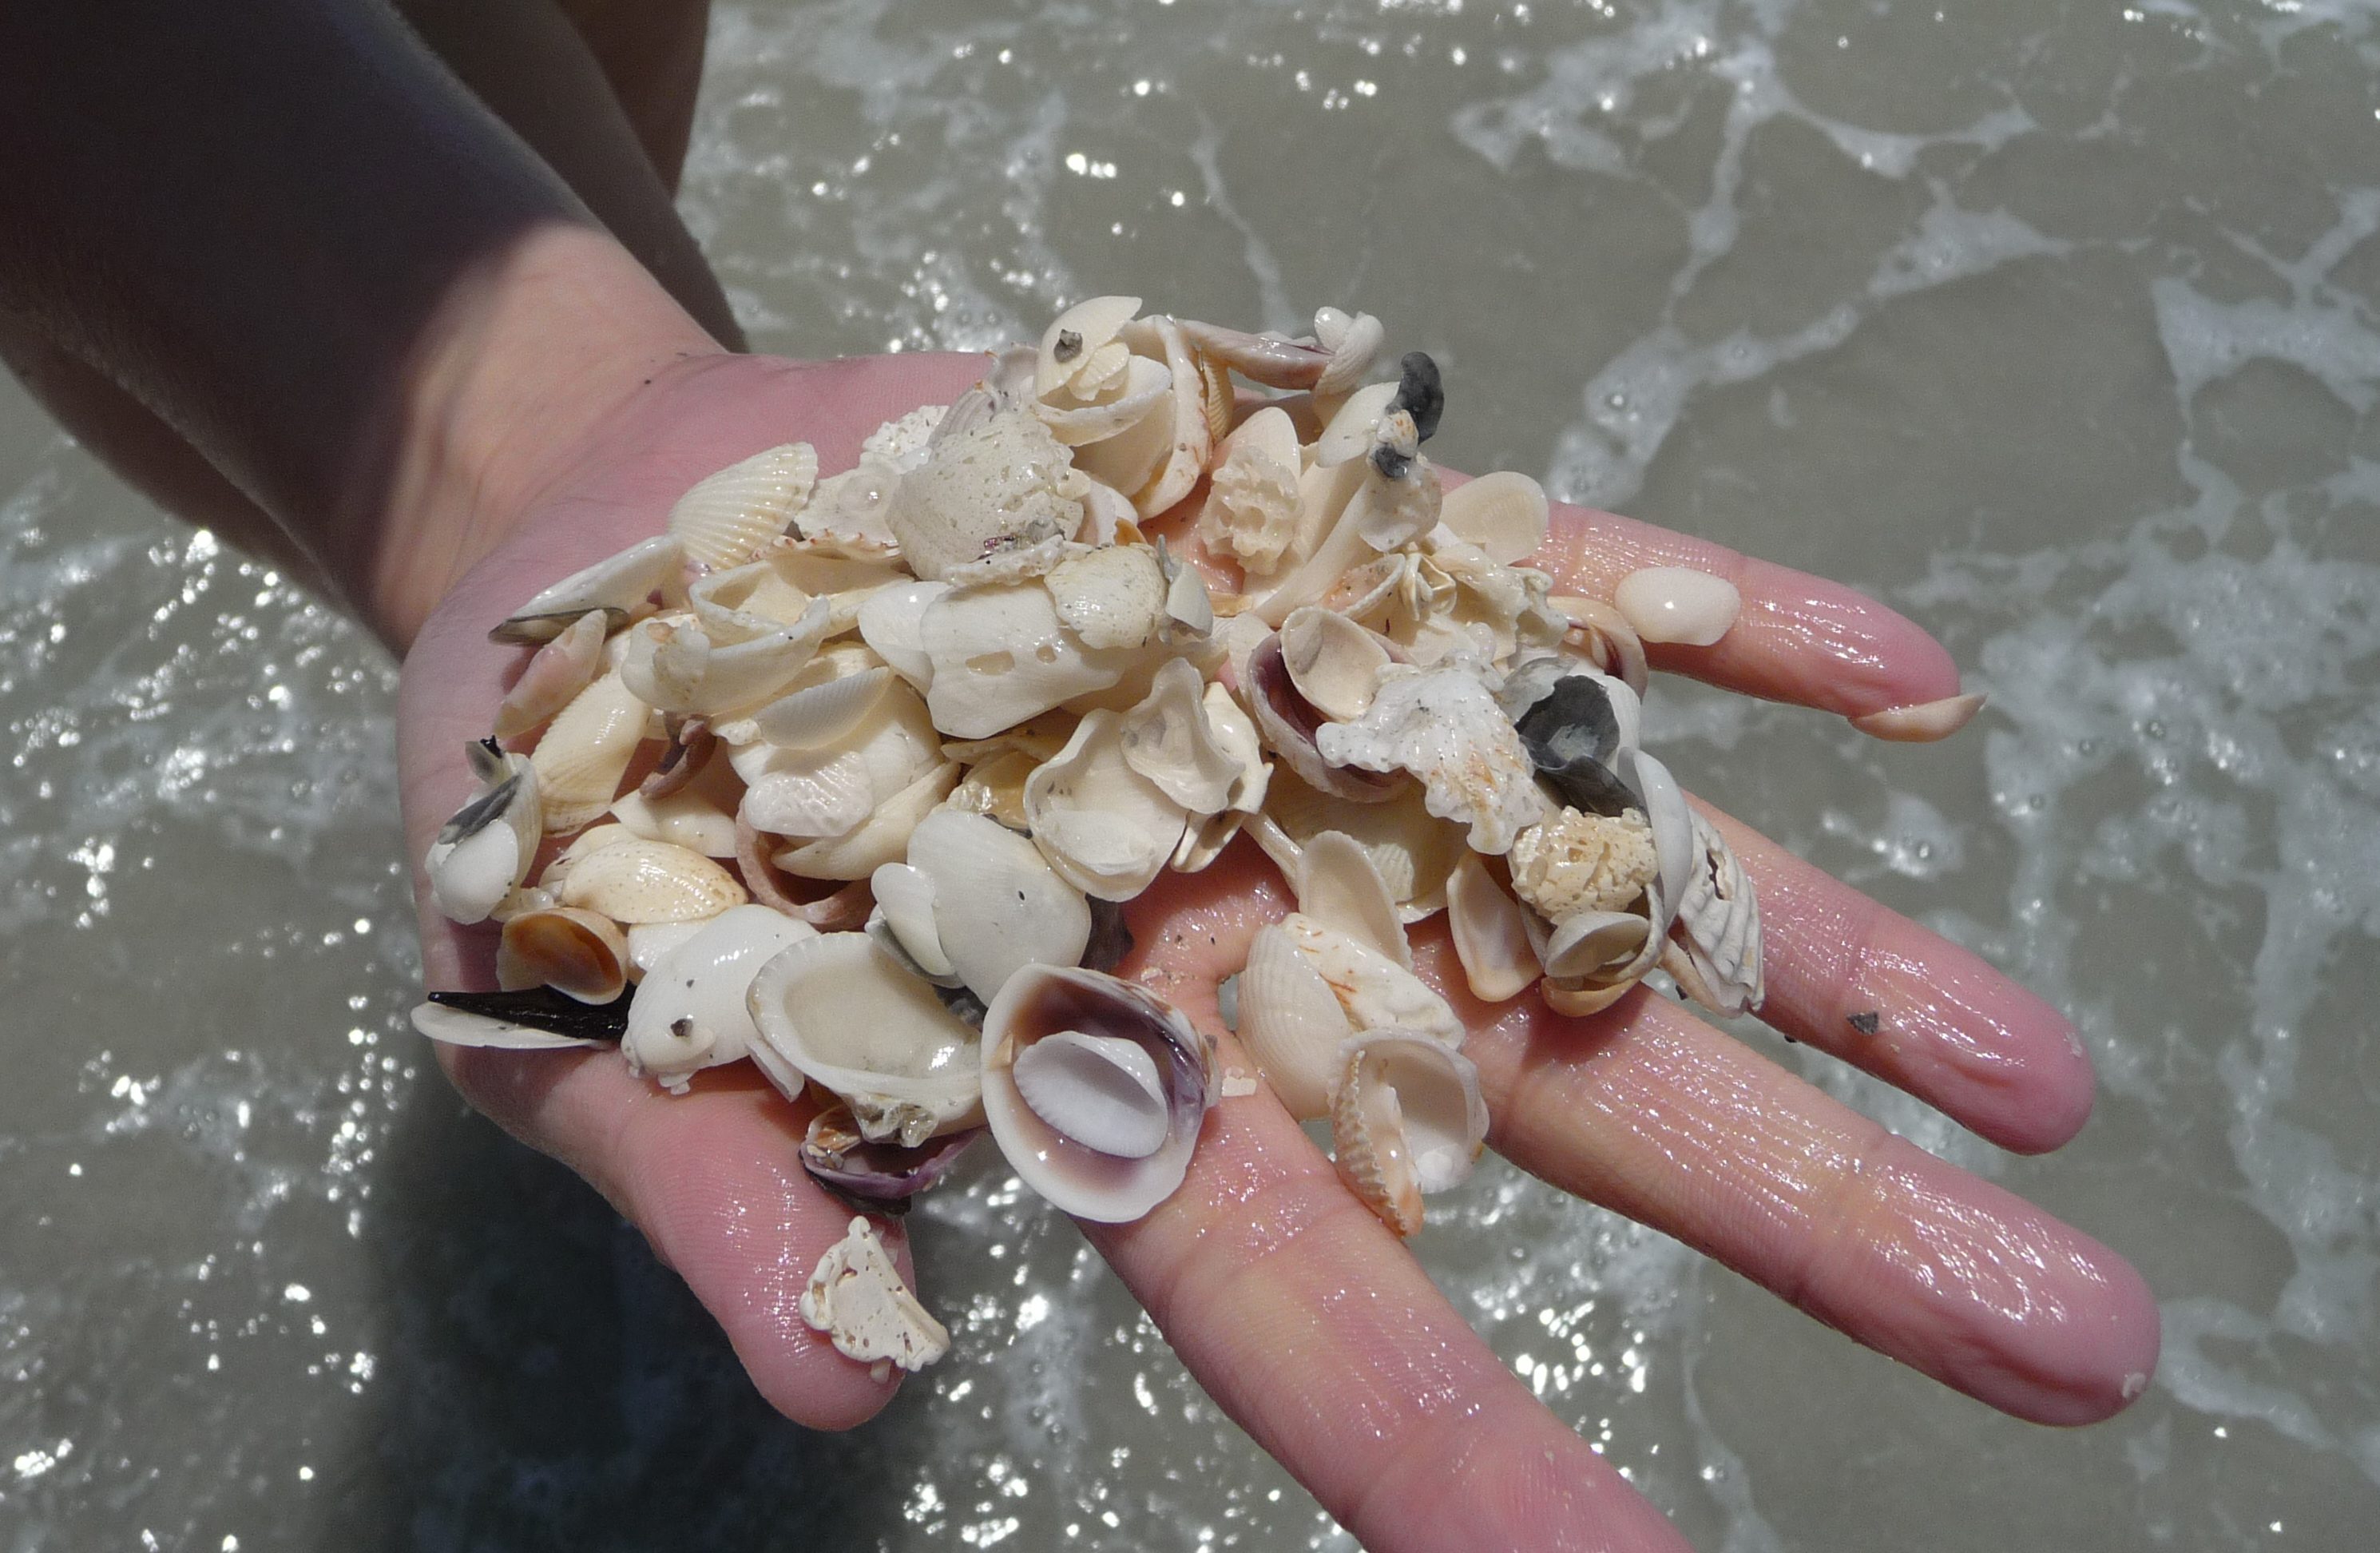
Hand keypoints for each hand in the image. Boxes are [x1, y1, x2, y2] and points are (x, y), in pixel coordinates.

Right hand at [400, 350, 2158, 1552]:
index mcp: (1085, 1062)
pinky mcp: (1311, 540)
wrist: (617, 523)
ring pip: (1607, 854)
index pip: (1303, 1292)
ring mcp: (1305, 722)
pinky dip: (1719, 622)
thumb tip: (834, 1391)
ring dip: (1828, 961)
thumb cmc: (570, 801)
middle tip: (2064, 1339)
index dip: (1467, 1450)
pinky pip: (1551, 578)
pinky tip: (1908, 683)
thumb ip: (718, 1187)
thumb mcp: (583, 1008)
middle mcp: (1248, 913)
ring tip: (2051, 1086)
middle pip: (1549, 1083)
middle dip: (1797, 1213)